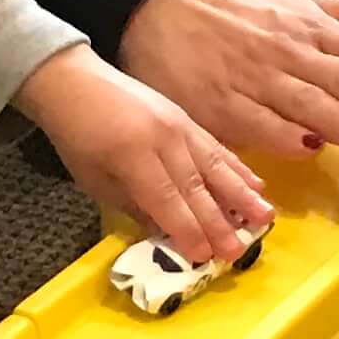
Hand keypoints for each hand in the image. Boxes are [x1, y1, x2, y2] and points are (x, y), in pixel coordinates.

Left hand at [18, 41, 270, 265]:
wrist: (74, 81)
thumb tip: (167, 235)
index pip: (166, 200)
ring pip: (215, 166)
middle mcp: (162, 140)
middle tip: (240, 250)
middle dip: (219, 222)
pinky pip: (215, 147)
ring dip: (241, 195)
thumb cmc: (76, 136)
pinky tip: (256, 184)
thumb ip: (133, 206)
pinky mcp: (186, 118)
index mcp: (132, 156)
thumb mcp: (93, 179)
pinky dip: (237, 168)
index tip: (205, 257)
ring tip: (264, 217)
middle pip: (195, 187)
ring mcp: (179, 126)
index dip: (187, 230)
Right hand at [118, 0, 338, 151]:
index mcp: (313, 29)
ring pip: (308, 103)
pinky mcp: (223, 107)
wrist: (160, 11)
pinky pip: (259, 124)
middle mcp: (291, 53)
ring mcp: (256, 81)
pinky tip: (308, 146)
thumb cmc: (241, 15)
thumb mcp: (304, 7)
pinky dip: (284, 136)